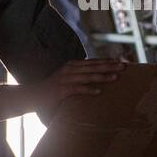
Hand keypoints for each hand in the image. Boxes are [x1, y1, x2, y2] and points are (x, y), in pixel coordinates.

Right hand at [0, 59, 125, 119]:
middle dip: (110, 65)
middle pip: (94, 66)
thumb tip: (95, 81)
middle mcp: (70, 69)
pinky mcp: (61, 90)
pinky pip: (78, 89)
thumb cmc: (51, 90)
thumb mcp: (66, 80)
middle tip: (124, 66)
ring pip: (88, 76)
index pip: (93, 62)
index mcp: (72, 66)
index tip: (121, 61)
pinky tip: (99, 92)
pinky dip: (89, 90)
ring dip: (103, 76)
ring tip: (116, 77)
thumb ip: (79, 78)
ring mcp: (65, 79)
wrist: (32, 95)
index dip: (107, 61)